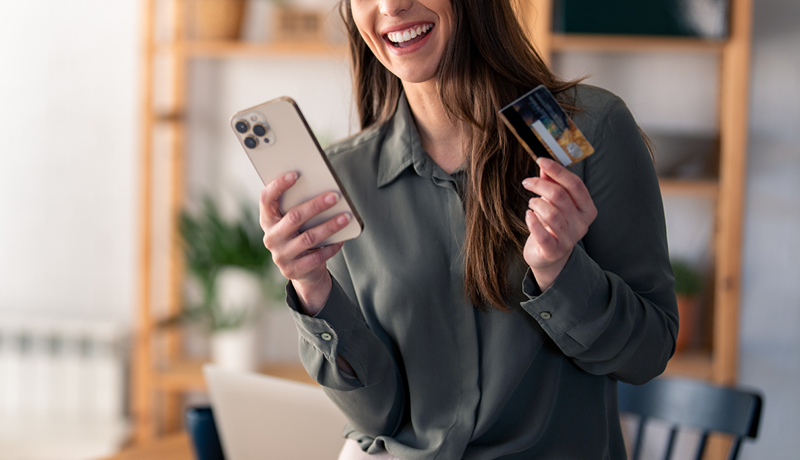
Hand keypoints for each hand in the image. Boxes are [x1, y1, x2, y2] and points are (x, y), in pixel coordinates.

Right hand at [259, 172, 350, 313]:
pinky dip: (331, 247)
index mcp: (267, 220)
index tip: (295, 174)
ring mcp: (281, 256)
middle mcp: (271, 238)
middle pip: (293, 217)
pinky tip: (342, 238)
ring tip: (346, 217)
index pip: (266, 199)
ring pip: (308, 237)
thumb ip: (299, 207)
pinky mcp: (294, 270)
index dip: (278, 185)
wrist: (303, 270)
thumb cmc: (301, 236)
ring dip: (329, 226)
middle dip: (316, 205)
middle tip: (334, 196)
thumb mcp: (295, 222)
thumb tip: (323, 190)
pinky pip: (316, 257)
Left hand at [522, 158, 596, 290]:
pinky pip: (543, 233)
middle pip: (560, 196)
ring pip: (551, 213)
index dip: (557, 170)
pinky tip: (528, 215)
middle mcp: (582, 224)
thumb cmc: (553, 225)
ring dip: (536, 203)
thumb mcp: (555, 203)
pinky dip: (532, 222)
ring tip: (531, 203)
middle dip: (540, 185)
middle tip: (527, 182)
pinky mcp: (554, 251)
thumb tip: (544, 165)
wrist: (549, 257)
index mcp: (587, 209)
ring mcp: (570, 239)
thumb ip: (552, 184)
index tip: (541, 159)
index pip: (575, 185)